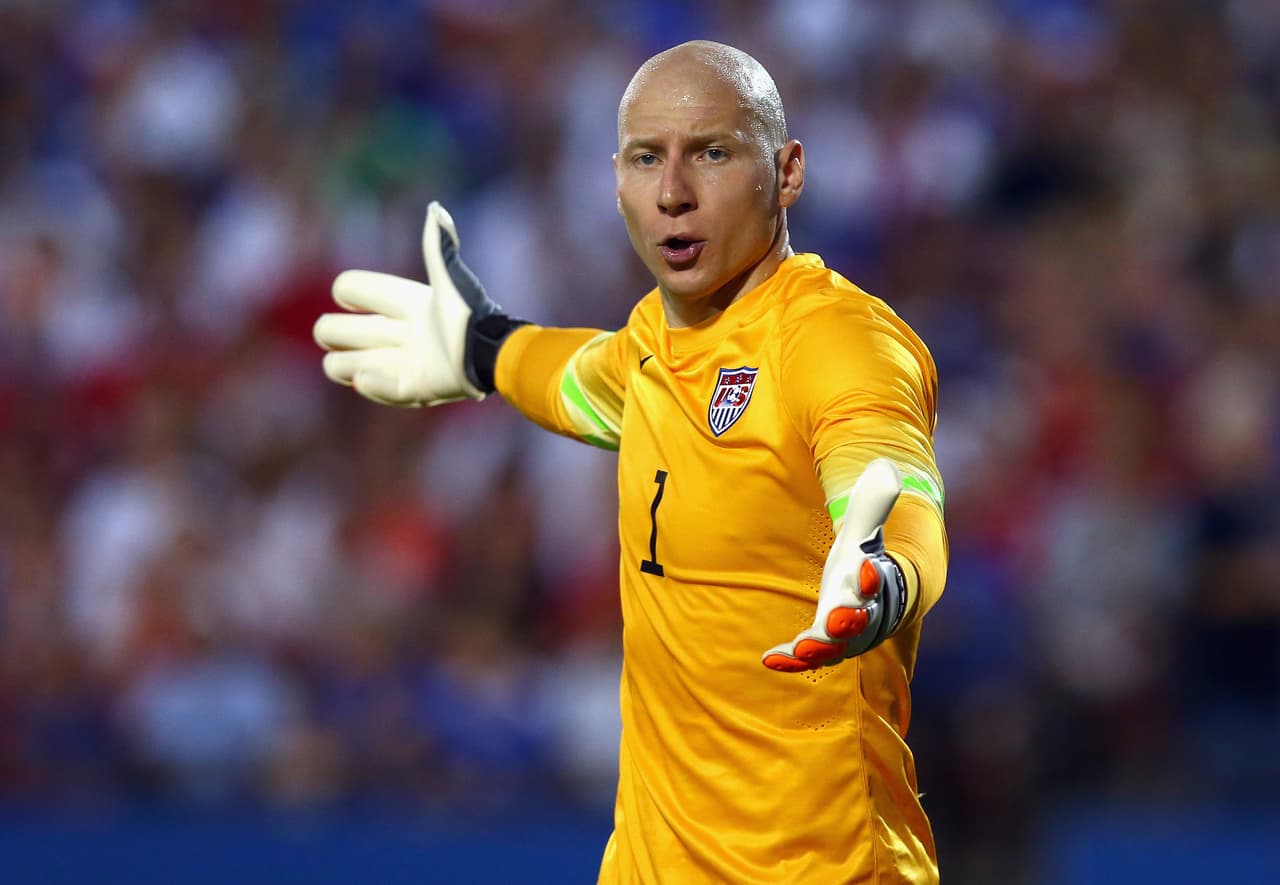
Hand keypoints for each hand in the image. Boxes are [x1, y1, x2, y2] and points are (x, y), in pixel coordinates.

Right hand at [313, 201, 512, 405]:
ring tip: (360, 365)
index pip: (351, 288)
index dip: (346, 291)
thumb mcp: (451, 279)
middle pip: (335, 331)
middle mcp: (399, 333)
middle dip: (330, 332)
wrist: (490, 355)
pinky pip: (377, 389)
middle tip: (346, 338)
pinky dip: (370, 383)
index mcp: (404, 303)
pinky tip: (370, 375)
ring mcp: (403, 362)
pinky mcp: (413, 388)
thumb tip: (435, 208)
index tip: (352, 298)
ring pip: (342, 366)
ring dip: (343, 365)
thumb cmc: (470, 314)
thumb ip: (438, 246)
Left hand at [763, 458, 906, 671]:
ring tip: (801, 650)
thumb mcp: (864, 529)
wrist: (872, 597)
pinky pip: (808, 656)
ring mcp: (842, 633)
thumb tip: (887, 467)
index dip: (874, 576)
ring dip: (820, 649)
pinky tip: (770, 658)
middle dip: (848, 622)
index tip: (868, 568)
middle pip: (860, 621)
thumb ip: (873, 503)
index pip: (878, 580)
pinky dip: (792, 659)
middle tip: (835, 624)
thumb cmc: (864, 559)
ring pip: (836, 647)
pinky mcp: (820, 643)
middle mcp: (862, 612)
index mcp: (874, 582)